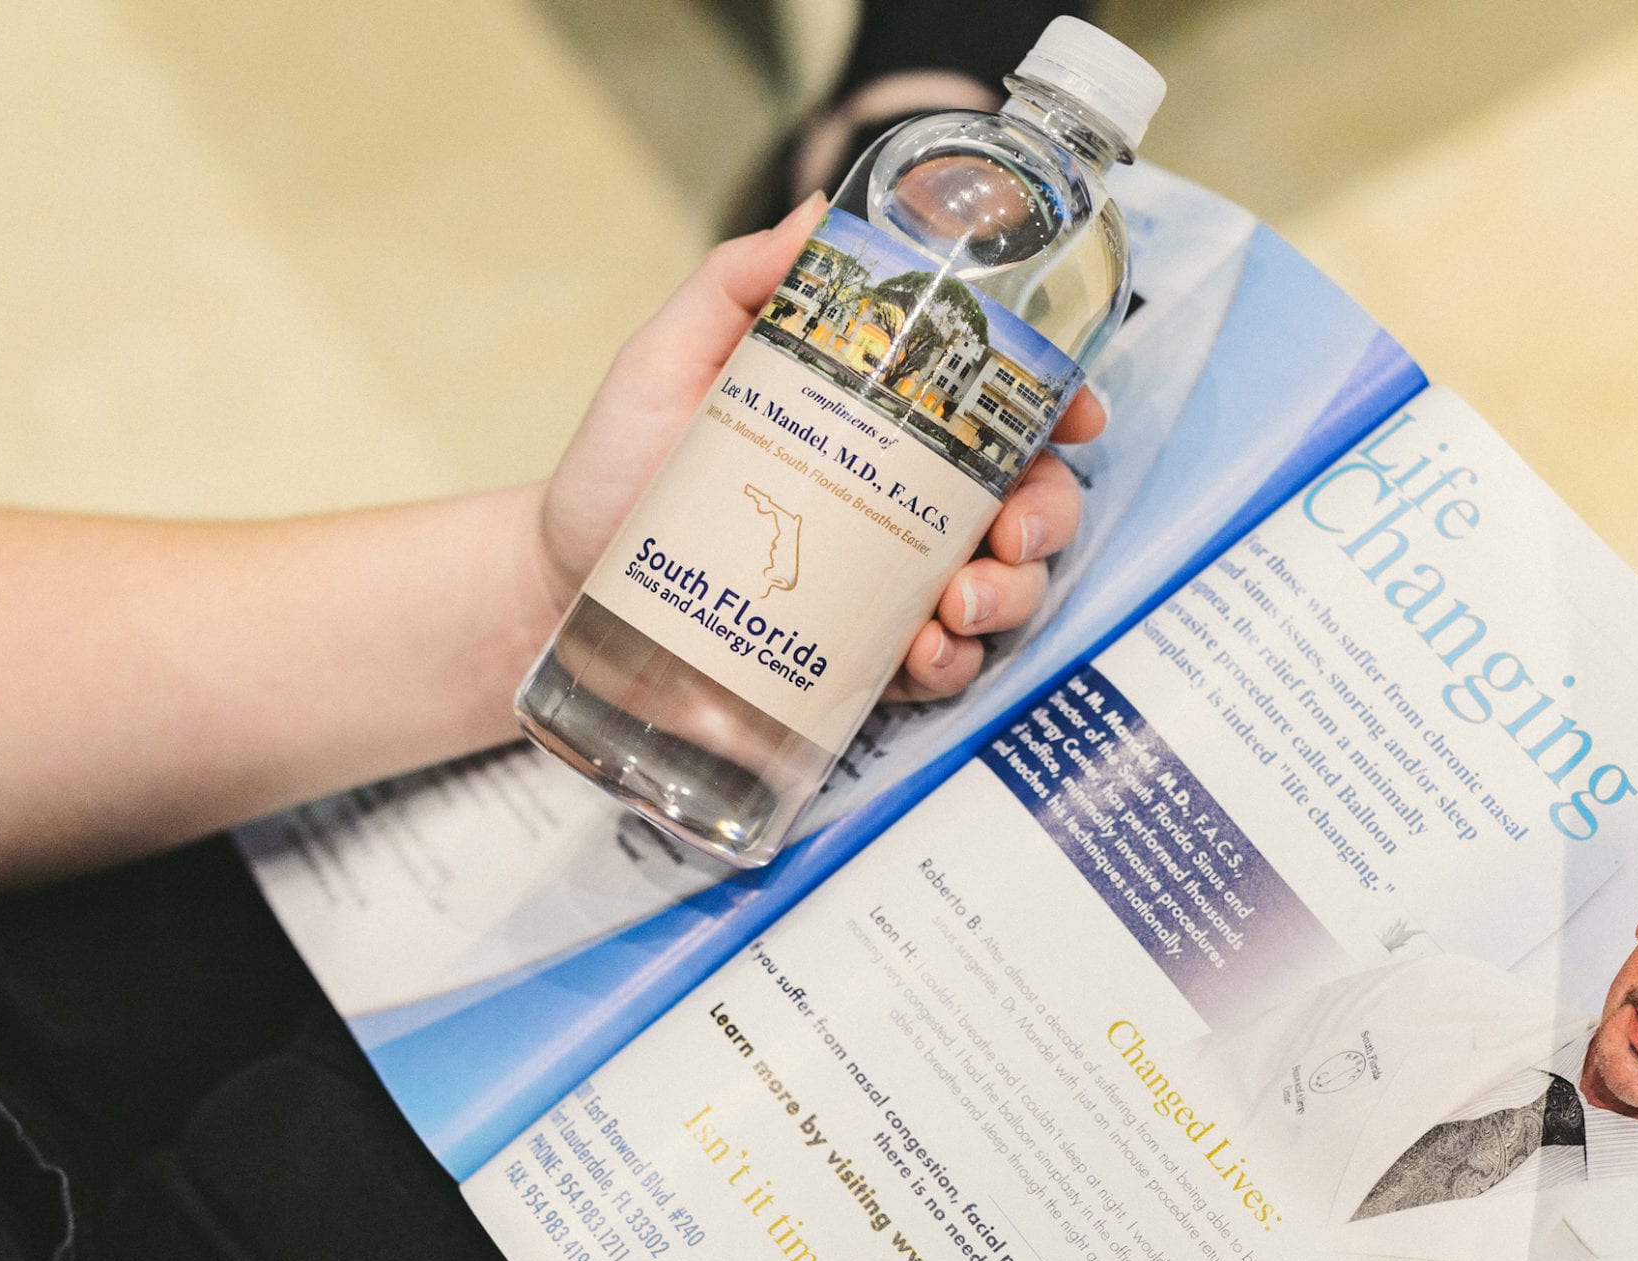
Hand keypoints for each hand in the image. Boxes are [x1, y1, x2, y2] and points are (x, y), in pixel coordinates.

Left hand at [534, 193, 1106, 702]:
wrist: (561, 581)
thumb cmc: (620, 466)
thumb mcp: (671, 357)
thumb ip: (740, 284)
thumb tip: (821, 214)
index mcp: (885, 425)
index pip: (998, 411)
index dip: (1060, 409)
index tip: (1076, 417)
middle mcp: (905, 504)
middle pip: (1030, 504)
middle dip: (1047, 521)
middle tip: (1006, 537)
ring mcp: (890, 586)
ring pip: (1004, 591)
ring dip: (1007, 600)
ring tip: (955, 609)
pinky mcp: (860, 660)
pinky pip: (942, 668)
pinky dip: (952, 665)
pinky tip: (923, 656)